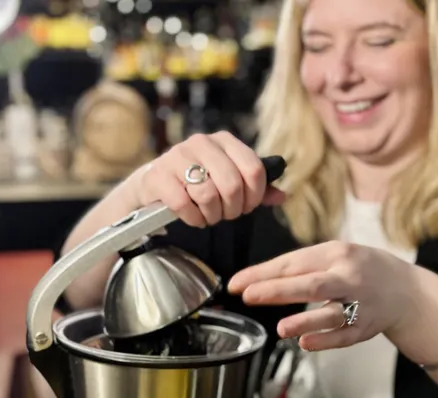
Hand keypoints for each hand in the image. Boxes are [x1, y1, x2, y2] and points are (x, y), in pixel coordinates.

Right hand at [128, 132, 285, 227]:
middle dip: (233, 209)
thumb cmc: (197, 182)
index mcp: (225, 141)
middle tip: (227, 215)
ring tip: (209, 216)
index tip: (248, 206)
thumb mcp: (227, 181)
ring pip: (208, 194)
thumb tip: (282, 196)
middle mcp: (202, 142)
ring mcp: (177, 156)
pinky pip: (183, 203)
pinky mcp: (159, 175)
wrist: (155, 184)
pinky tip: (193, 217)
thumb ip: (255, 188)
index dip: (255, 195)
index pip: (254, 168)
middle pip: (232, 184)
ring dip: (212, 215)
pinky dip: (192, 218)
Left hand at [227, 241, 412, 350]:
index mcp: (338, 254)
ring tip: (281, 328)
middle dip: (279, 290)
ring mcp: (360, 304)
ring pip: (331, 314)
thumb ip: (301, 268)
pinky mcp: (365, 328)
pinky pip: (343, 336)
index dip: (263, 274)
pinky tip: (305, 343)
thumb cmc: (360, 270)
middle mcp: (350, 278)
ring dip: (305, 321)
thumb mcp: (335, 257)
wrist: (406, 292)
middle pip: (313, 285)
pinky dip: (325, 340)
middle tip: (249, 296)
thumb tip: (257, 280)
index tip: (236, 284)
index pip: (295, 263)